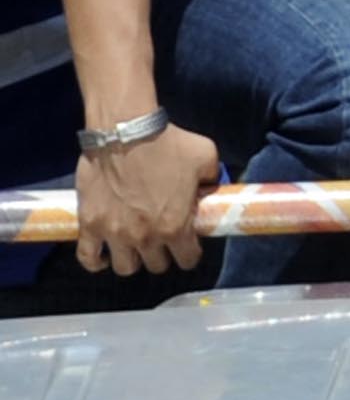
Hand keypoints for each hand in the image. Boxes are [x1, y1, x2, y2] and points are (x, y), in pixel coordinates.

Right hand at [73, 118, 220, 275]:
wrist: (125, 132)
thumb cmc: (168, 143)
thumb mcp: (206, 158)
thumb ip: (212, 179)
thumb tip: (211, 188)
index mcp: (176, 226)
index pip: (188, 259)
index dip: (190, 252)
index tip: (188, 243)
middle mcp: (145, 237)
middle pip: (156, 265)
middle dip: (163, 254)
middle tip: (162, 239)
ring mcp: (115, 234)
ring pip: (125, 267)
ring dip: (132, 259)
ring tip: (135, 247)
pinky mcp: (90, 225)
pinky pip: (87, 258)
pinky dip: (95, 262)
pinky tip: (104, 257)